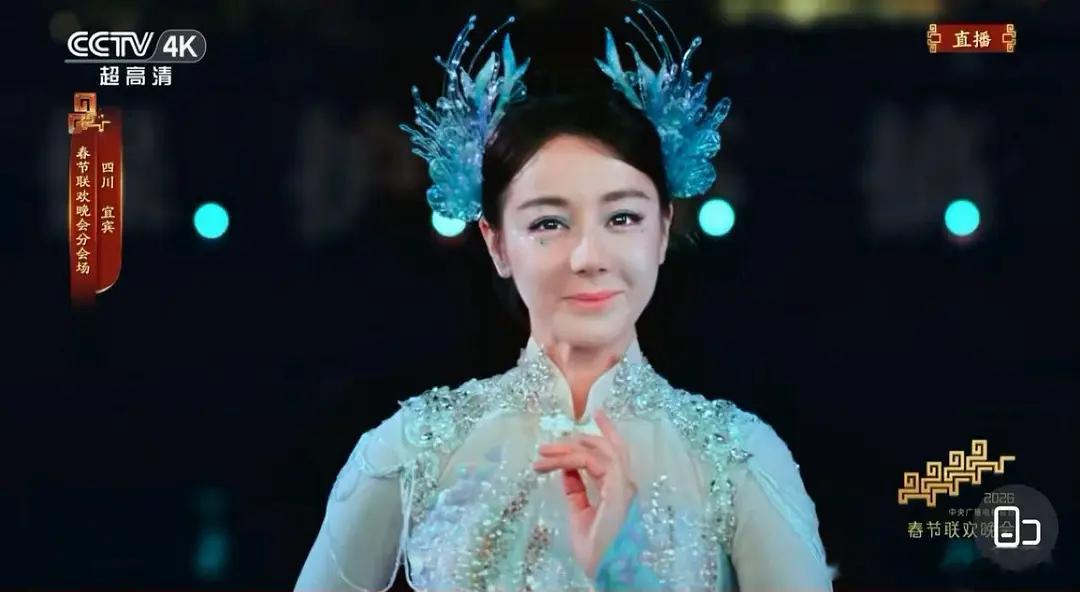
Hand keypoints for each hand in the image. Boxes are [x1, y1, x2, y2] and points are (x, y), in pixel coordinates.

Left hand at [532, 409, 637, 577]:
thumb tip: (566, 470)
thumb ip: (576, 491)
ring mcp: (623, 487)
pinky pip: (596, 463)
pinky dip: (576, 456)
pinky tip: (558, 459)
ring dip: (569, 449)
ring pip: (599, 451)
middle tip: (548, 445)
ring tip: (544, 454)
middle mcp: (625, 485)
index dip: (605, 432)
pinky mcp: (617, 491)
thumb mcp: (580, 514)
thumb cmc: (596, 550)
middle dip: (577, 440)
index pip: (614, 454)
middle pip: (607, 447)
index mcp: (618, 490)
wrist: (607, 570)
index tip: (595, 414)